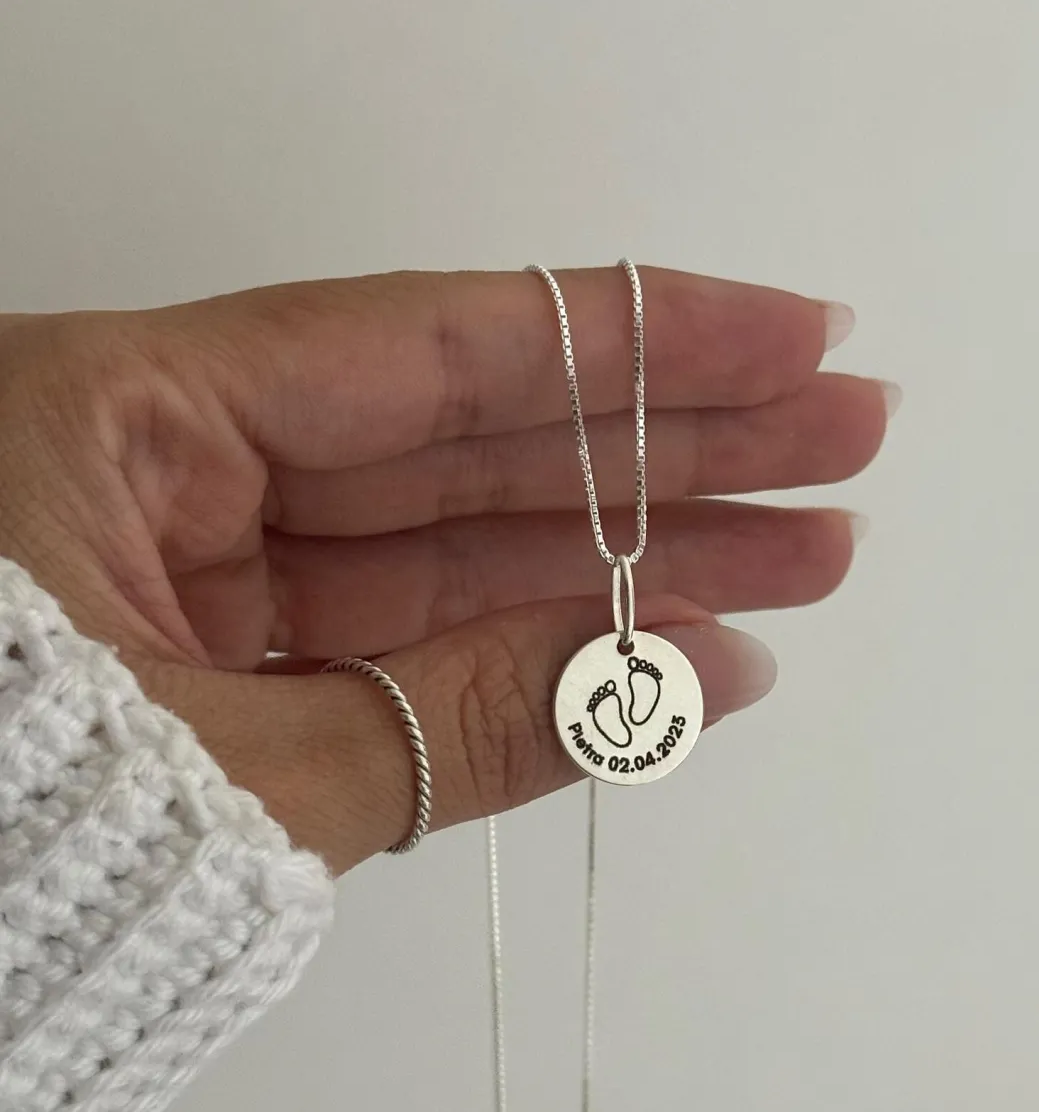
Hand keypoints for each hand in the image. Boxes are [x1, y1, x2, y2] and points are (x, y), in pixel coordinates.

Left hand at [0, 265, 893, 874]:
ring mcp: (200, 576)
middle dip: (669, 444)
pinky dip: (528, 653)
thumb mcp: (235, 770)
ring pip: (453, 544)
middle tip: (847, 442)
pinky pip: (402, 638)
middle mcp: (165, 475)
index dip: (631, 342)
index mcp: (117, 421)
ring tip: (802, 553)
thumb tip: (690, 675)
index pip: (427, 348)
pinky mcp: (219, 665)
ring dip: (630, 554)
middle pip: (467, 439)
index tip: (792, 340)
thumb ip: (465, 718)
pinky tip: (664, 647)